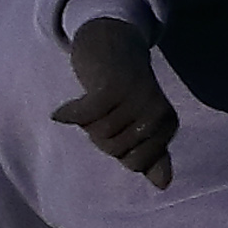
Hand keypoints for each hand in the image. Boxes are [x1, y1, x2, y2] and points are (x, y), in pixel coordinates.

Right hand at [50, 17, 180, 184]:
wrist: (111, 41)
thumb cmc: (124, 91)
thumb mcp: (139, 123)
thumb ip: (151, 155)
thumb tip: (163, 185)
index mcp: (167, 124)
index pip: (136, 164)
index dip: (118, 150)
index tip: (118, 126)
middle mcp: (156, 111)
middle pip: (115, 150)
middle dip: (99, 136)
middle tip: (103, 110)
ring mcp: (136, 97)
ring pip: (99, 134)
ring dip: (86, 122)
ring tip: (93, 101)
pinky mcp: (113, 85)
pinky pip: (87, 114)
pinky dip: (70, 113)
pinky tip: (60, 113)